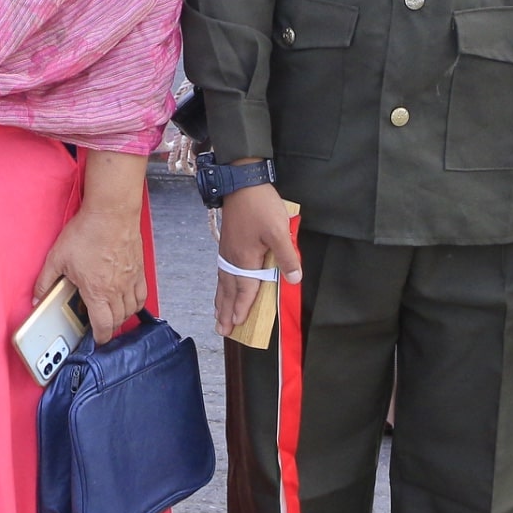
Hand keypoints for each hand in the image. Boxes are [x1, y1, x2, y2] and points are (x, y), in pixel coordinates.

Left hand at [36, 201, 145, 344]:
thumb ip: (46, 281)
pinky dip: (136, 303)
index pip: (103, 326)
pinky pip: (142, 295)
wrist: (111, 212)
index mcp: (97, 291)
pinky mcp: (139, 269)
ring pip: (132, 310)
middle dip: (109, 328)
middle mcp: (117, 289)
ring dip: (122, 316)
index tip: (96, 339)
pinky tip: (128, 301)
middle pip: (118, 320)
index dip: (100, 338)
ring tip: (111, 314)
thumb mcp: (57, 257)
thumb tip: (36, 296)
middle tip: (100, 326)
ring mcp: (131, 280)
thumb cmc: (87, 232)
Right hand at [214, 177, 300, 337]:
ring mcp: (227, 251)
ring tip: (218, 315)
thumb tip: (294, 280)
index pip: (244, 290)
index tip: (236, 326)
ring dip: (221, 300)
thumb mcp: (279, 231)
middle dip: (225, 311)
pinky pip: (222, 272)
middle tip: (221, 330)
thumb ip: (287, 257)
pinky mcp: (227, 243)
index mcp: (245, 259)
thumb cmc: (261, 206)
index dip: (242, 309)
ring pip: (223, 282)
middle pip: (229, 291)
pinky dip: (221, 285)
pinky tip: (222, 287)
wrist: (241, 182)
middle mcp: (232, 258)